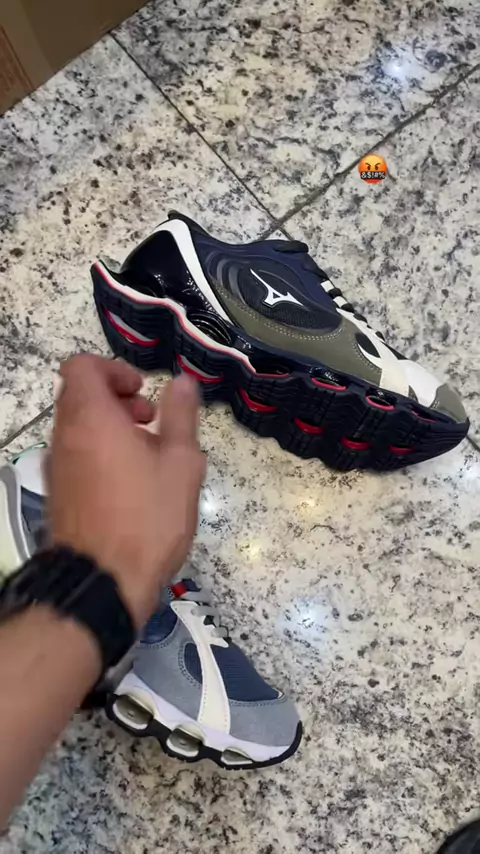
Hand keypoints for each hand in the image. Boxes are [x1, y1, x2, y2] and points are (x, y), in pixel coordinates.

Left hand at [49, 354, 205, 628]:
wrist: (103, 581)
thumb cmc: (148, 517)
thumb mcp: (181, 464)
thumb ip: (181, 417)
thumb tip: (182, 383)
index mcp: (91, 418)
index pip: (81, 366)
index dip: (113, 369)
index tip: (143, 392)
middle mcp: (65, 437)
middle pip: (79, 396)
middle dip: (118, 400)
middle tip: (152, 422)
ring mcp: (57, 467)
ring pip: (78, 428)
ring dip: (111, 428)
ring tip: (148, 457)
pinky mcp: (58, 494)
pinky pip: (76, 456)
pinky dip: (100, 454)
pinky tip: (132, 484)